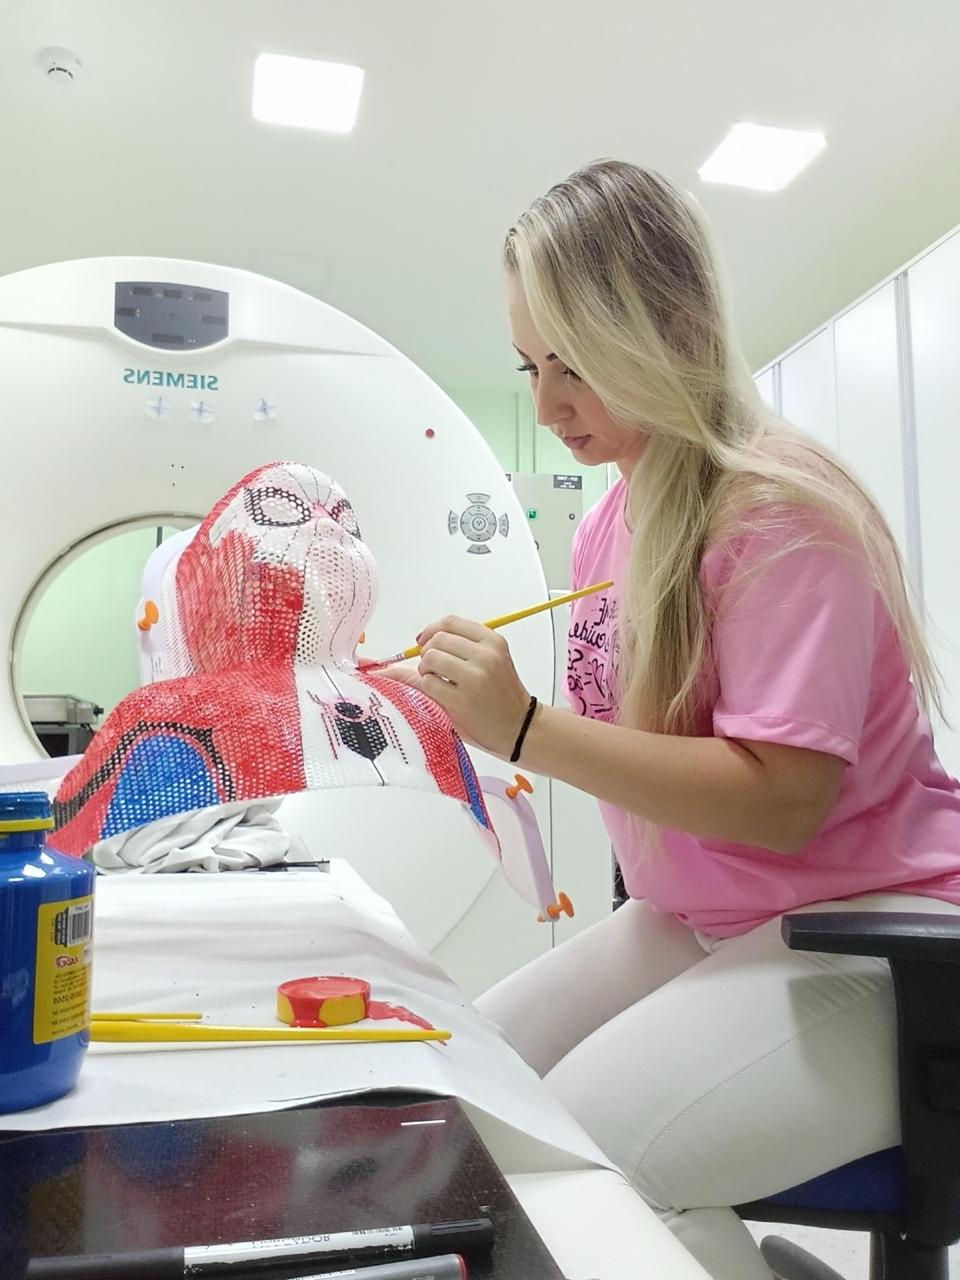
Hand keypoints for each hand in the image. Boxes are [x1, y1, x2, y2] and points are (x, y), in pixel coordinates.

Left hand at [377, 616, 532, 757]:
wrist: (519, 727)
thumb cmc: (500, 696)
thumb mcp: (489, 663)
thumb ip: (456, 649)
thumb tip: (414, 644)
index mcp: (493, 642)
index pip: (451, 623)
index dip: (431, 630)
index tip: (423, 641)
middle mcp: (486, 656)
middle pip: (438, 639)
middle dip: (427, 652)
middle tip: (433, 668)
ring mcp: (474, 677)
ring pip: (430, 659)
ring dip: (426, 670)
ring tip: (438, 681)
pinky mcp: (462, 699)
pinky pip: (428, 683)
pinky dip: (428, 687)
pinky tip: (442, 694)